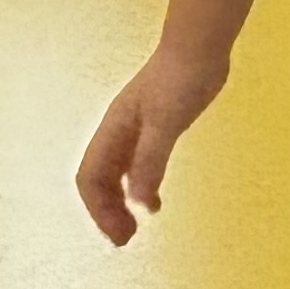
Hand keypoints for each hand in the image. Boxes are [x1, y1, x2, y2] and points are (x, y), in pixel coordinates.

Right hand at [75, 45, 228, 244]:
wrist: (200, 48)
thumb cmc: (181, 80)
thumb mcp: (166, 122)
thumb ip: (150, 159)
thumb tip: (136, 200)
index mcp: (113, 131)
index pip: (90, 178)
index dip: (98, 209)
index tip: (119, 234)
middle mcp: (118, 134)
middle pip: (99, 181)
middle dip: (106, 212)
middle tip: (125, 240)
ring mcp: (135, 132)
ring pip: (116, 177)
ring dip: (120, 204)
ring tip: (134, 229)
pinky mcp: (155, 129)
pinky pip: (137, 168)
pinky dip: (140, 189)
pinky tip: (154, 204)